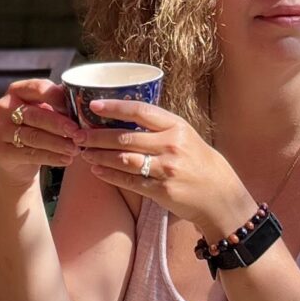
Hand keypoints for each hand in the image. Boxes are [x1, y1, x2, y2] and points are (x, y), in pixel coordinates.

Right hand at [0, 77, 80, 185]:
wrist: (17, 160)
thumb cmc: (36, 128)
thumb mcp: (45, 111)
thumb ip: (58, 104)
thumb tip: (83, 101)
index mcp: (16, 91)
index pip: (36, 88)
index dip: (56, 97)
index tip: (76, 108)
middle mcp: (4, 108)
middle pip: (34, 115)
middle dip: (58, 124)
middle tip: (77, 132)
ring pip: (32, 136)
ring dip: (57, 143)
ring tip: (75, 148)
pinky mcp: (1, 151)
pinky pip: (29, 155)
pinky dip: (51, 157)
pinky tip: (66, 159)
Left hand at [79, 100, 253, 241]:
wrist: (220, 196)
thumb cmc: (200, 162)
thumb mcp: (186, 136)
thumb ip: (159, 127)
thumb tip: (123, 116)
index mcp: (177, 126)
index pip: (140, 111)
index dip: (114, 107)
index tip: (92, 105)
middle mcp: (172, 145)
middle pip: (125, 138)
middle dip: (97, 136)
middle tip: (78, 135)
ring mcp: (166, 169)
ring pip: (123, 160)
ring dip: (99, 156)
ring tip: (84, 153)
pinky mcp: (161, 190)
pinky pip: (129, 181)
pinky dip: (110, 176)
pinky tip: (97, 171)